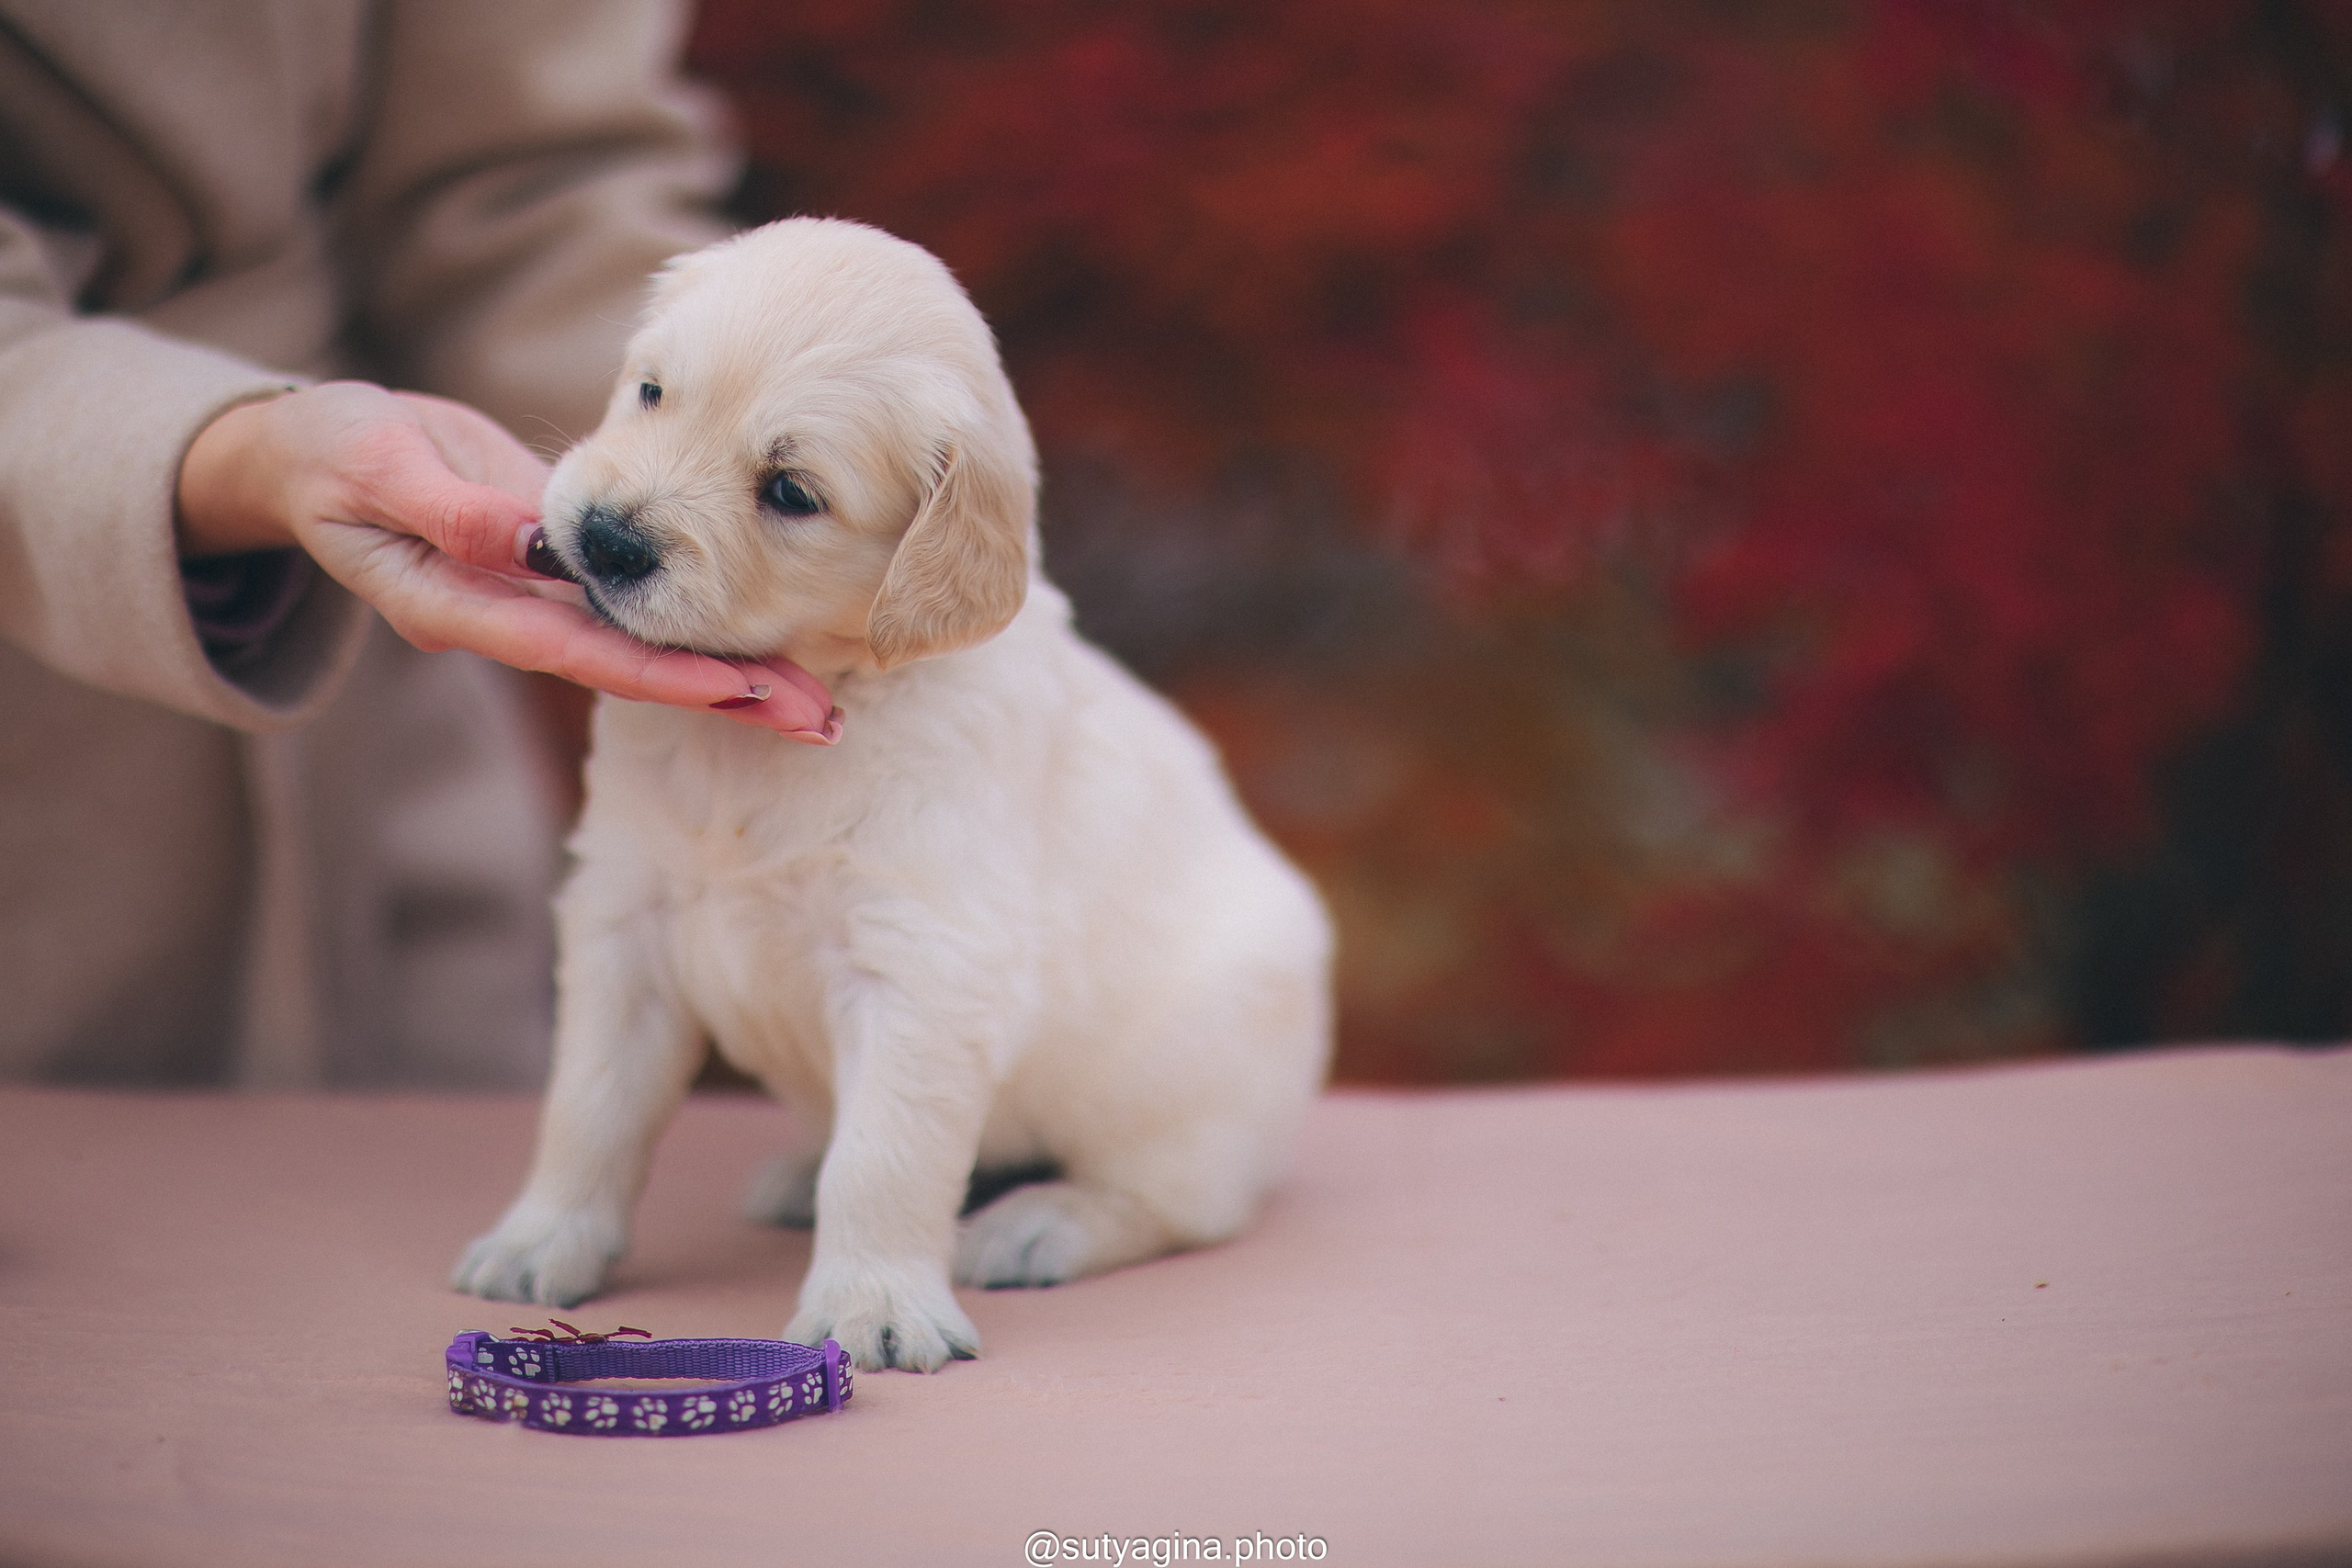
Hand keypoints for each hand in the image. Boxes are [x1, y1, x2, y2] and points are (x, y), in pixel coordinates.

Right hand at [175, 382, 838, 739]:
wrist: (321, 450)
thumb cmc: (333, 453)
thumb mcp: (374, 466)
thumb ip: (445, 507)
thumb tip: (520, 541)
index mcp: (462, 607)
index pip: (578, 651)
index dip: (662, 671)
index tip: (741, 689)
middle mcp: (511, 621)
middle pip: (633, 671)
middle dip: (726, 697)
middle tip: (818, 719)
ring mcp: (539, 603)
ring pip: (649, 649)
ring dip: (732, 676)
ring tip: (820, 701)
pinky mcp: (559, 574)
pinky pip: (642, 613)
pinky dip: (702, 628)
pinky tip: (768, 644)